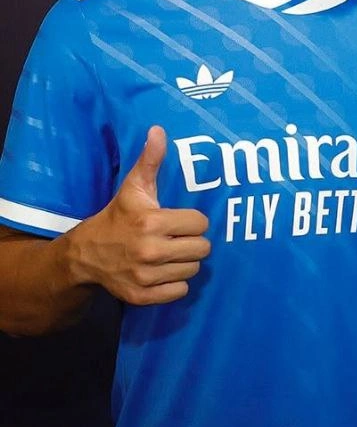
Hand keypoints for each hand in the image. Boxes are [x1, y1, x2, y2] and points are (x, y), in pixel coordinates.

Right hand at [68, 126, 210, 304]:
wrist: (85, 255)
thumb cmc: (117, 217)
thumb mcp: (133, 188)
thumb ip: (150, 160)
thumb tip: (158, 130)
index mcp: (151, 222)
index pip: (200, 223)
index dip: (192, 221)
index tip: (179, 220)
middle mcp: (150, 251)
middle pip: (202, 249)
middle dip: (192, 242)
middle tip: (176, 238)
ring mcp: (146, 277)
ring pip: (193, 270)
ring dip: (185, 262)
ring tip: (169, 253)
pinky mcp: (142, 296)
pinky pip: (180, 292)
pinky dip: (174, 284)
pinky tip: (162, 271)